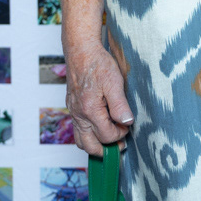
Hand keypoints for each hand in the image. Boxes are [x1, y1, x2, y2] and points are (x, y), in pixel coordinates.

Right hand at [65, 41, 132, 157]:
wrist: (81, 51)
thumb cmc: (98, 64)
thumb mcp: (114, 82)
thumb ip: (120, 105)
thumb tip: (126, 122)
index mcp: (90, 111)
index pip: (106, 136)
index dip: (120, 135)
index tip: (128, 127)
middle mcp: (79, 115)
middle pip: (90, 146)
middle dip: (106, 149)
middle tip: (120, 144)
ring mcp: (74, 112)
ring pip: (80, 140)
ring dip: (95, 144)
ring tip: (110, 138)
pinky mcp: (72, 107)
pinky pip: (78, 129)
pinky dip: (88, 134)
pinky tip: (100, 125)